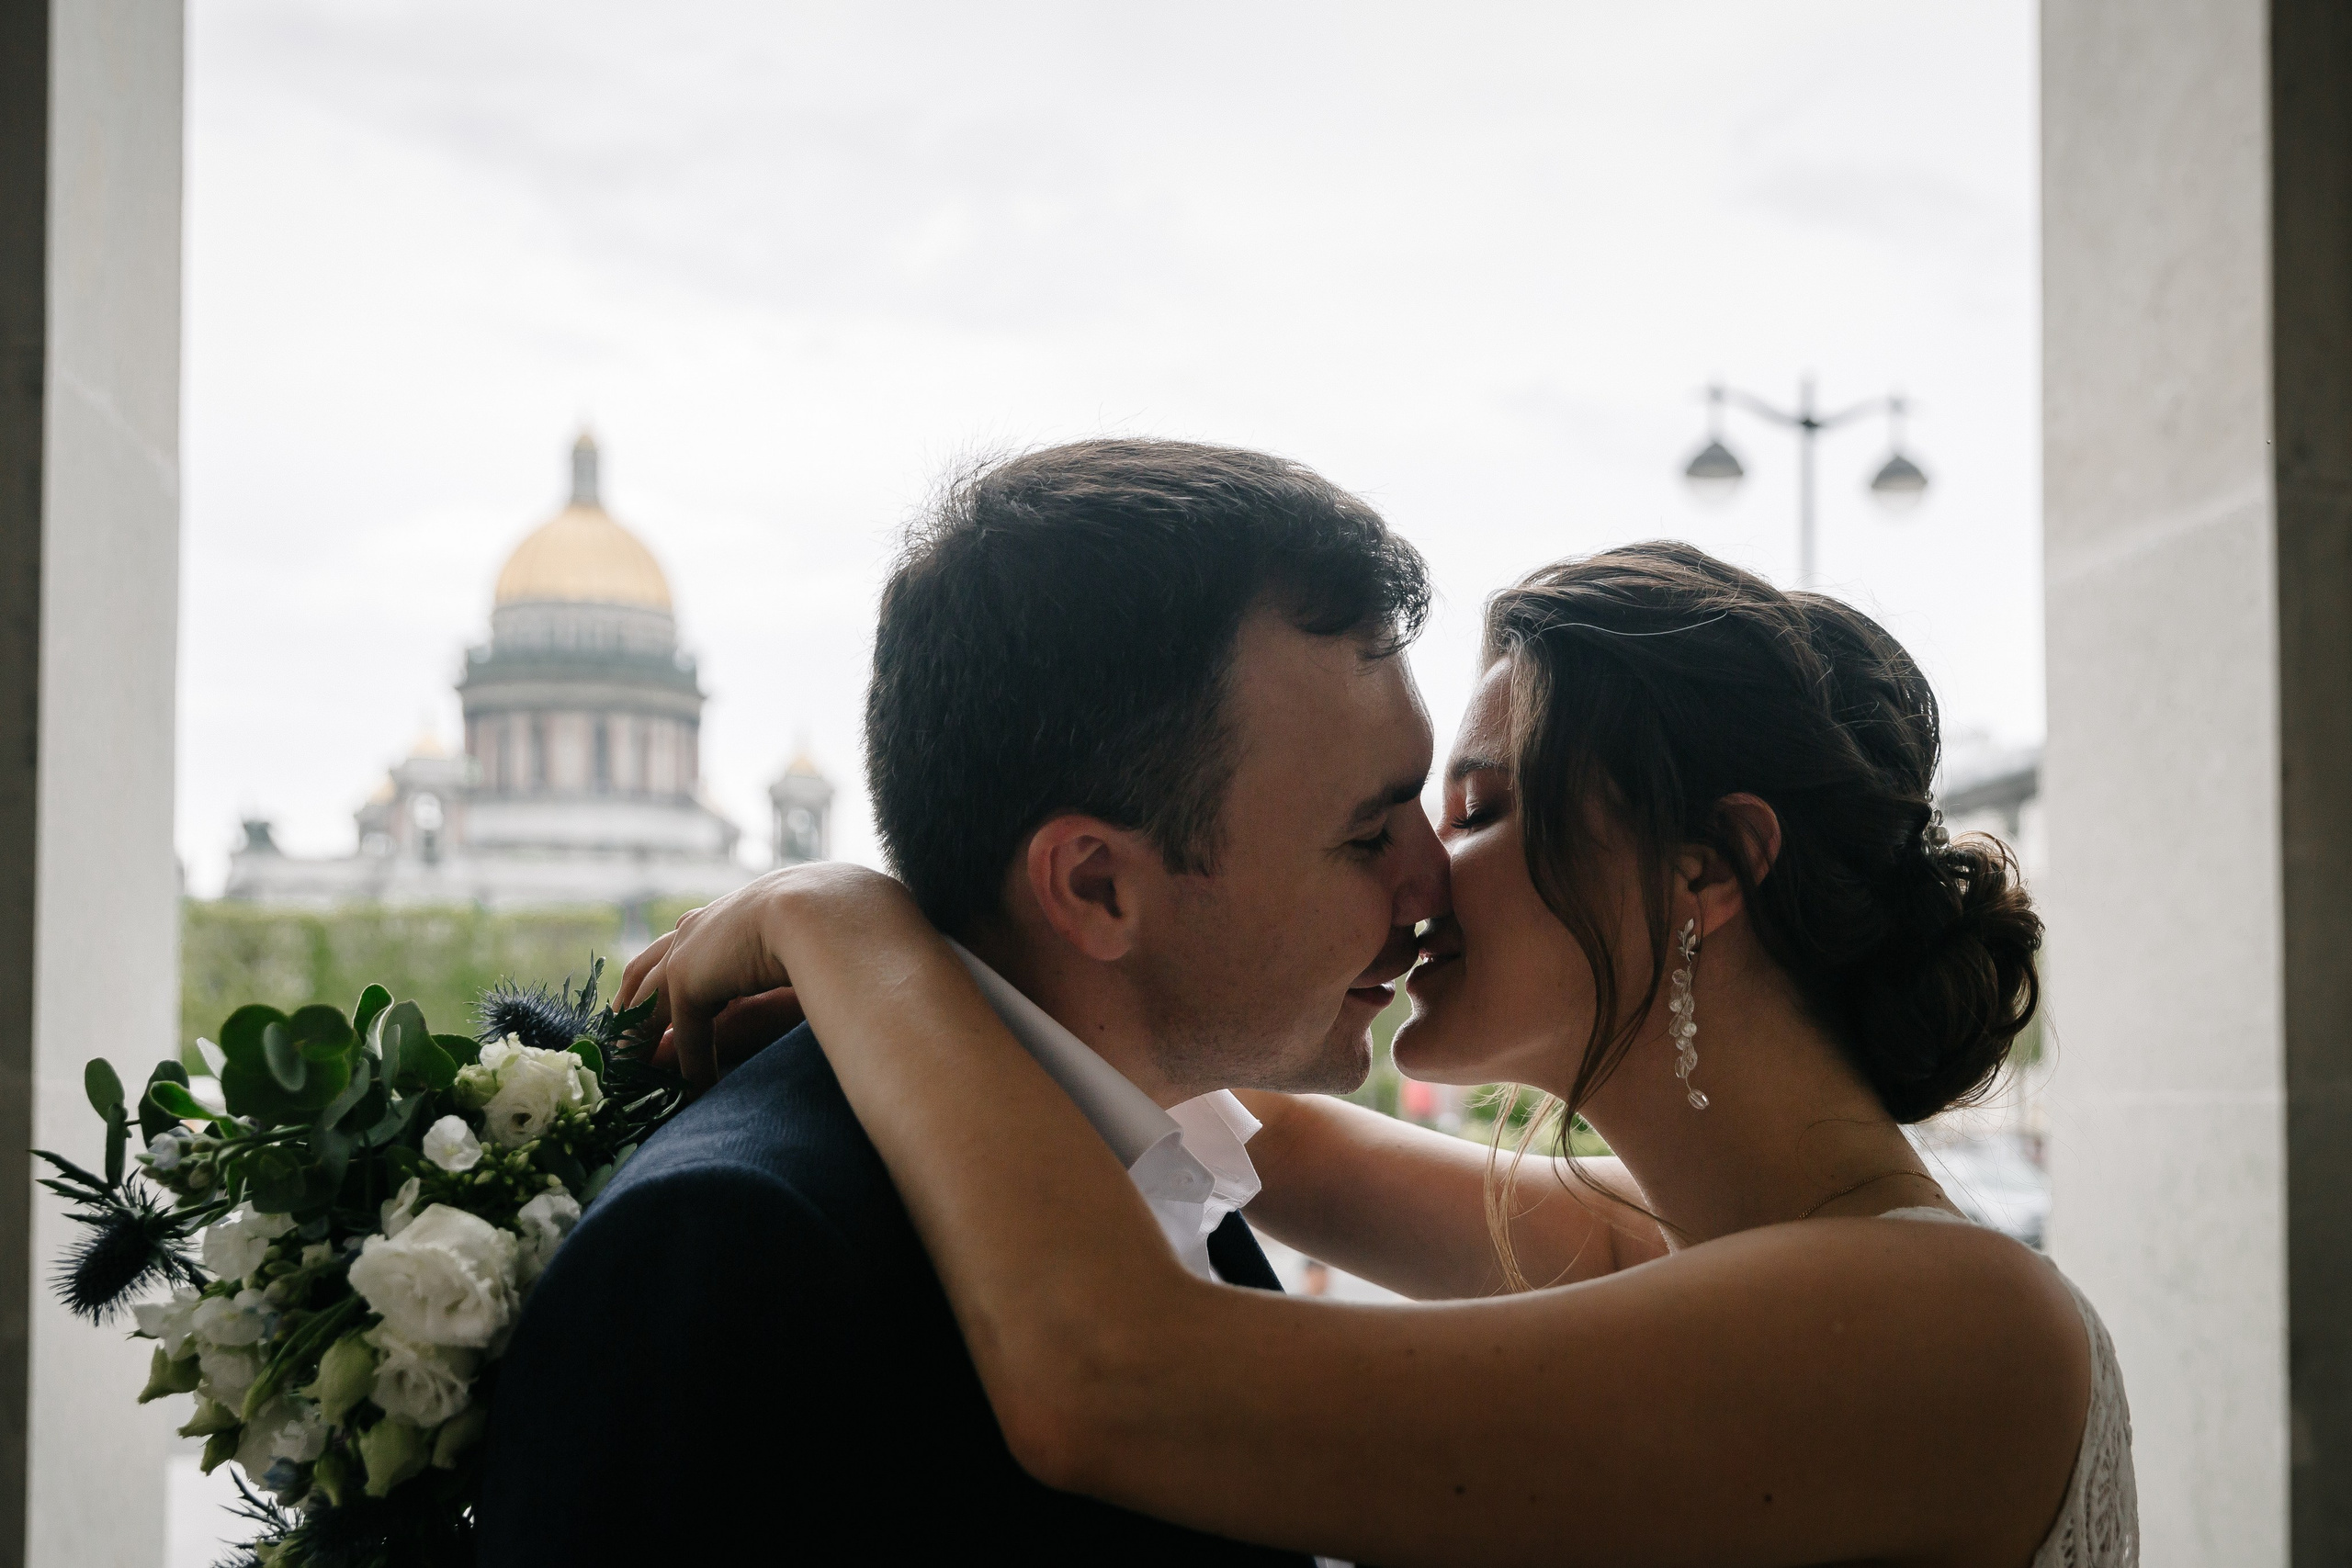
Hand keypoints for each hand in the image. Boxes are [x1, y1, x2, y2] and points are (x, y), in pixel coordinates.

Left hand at [618, 864, 915, 1090]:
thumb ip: (782, 975)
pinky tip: (695, 1091)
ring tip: (633, 1071)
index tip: (663, 999)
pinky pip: (683, 1033)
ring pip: (646, 1001)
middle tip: (621, 1038)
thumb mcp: (808, 947)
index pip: (686, 941)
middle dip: (631, 1003)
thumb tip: (789, 1002)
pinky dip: (688, 1064)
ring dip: (639, 1037)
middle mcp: (703, 925)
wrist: (831, 909)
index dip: (670, 972)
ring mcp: (689, 949)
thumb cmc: (843, 921)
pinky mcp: (688, 978)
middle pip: (646, 968)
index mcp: (733, 909)